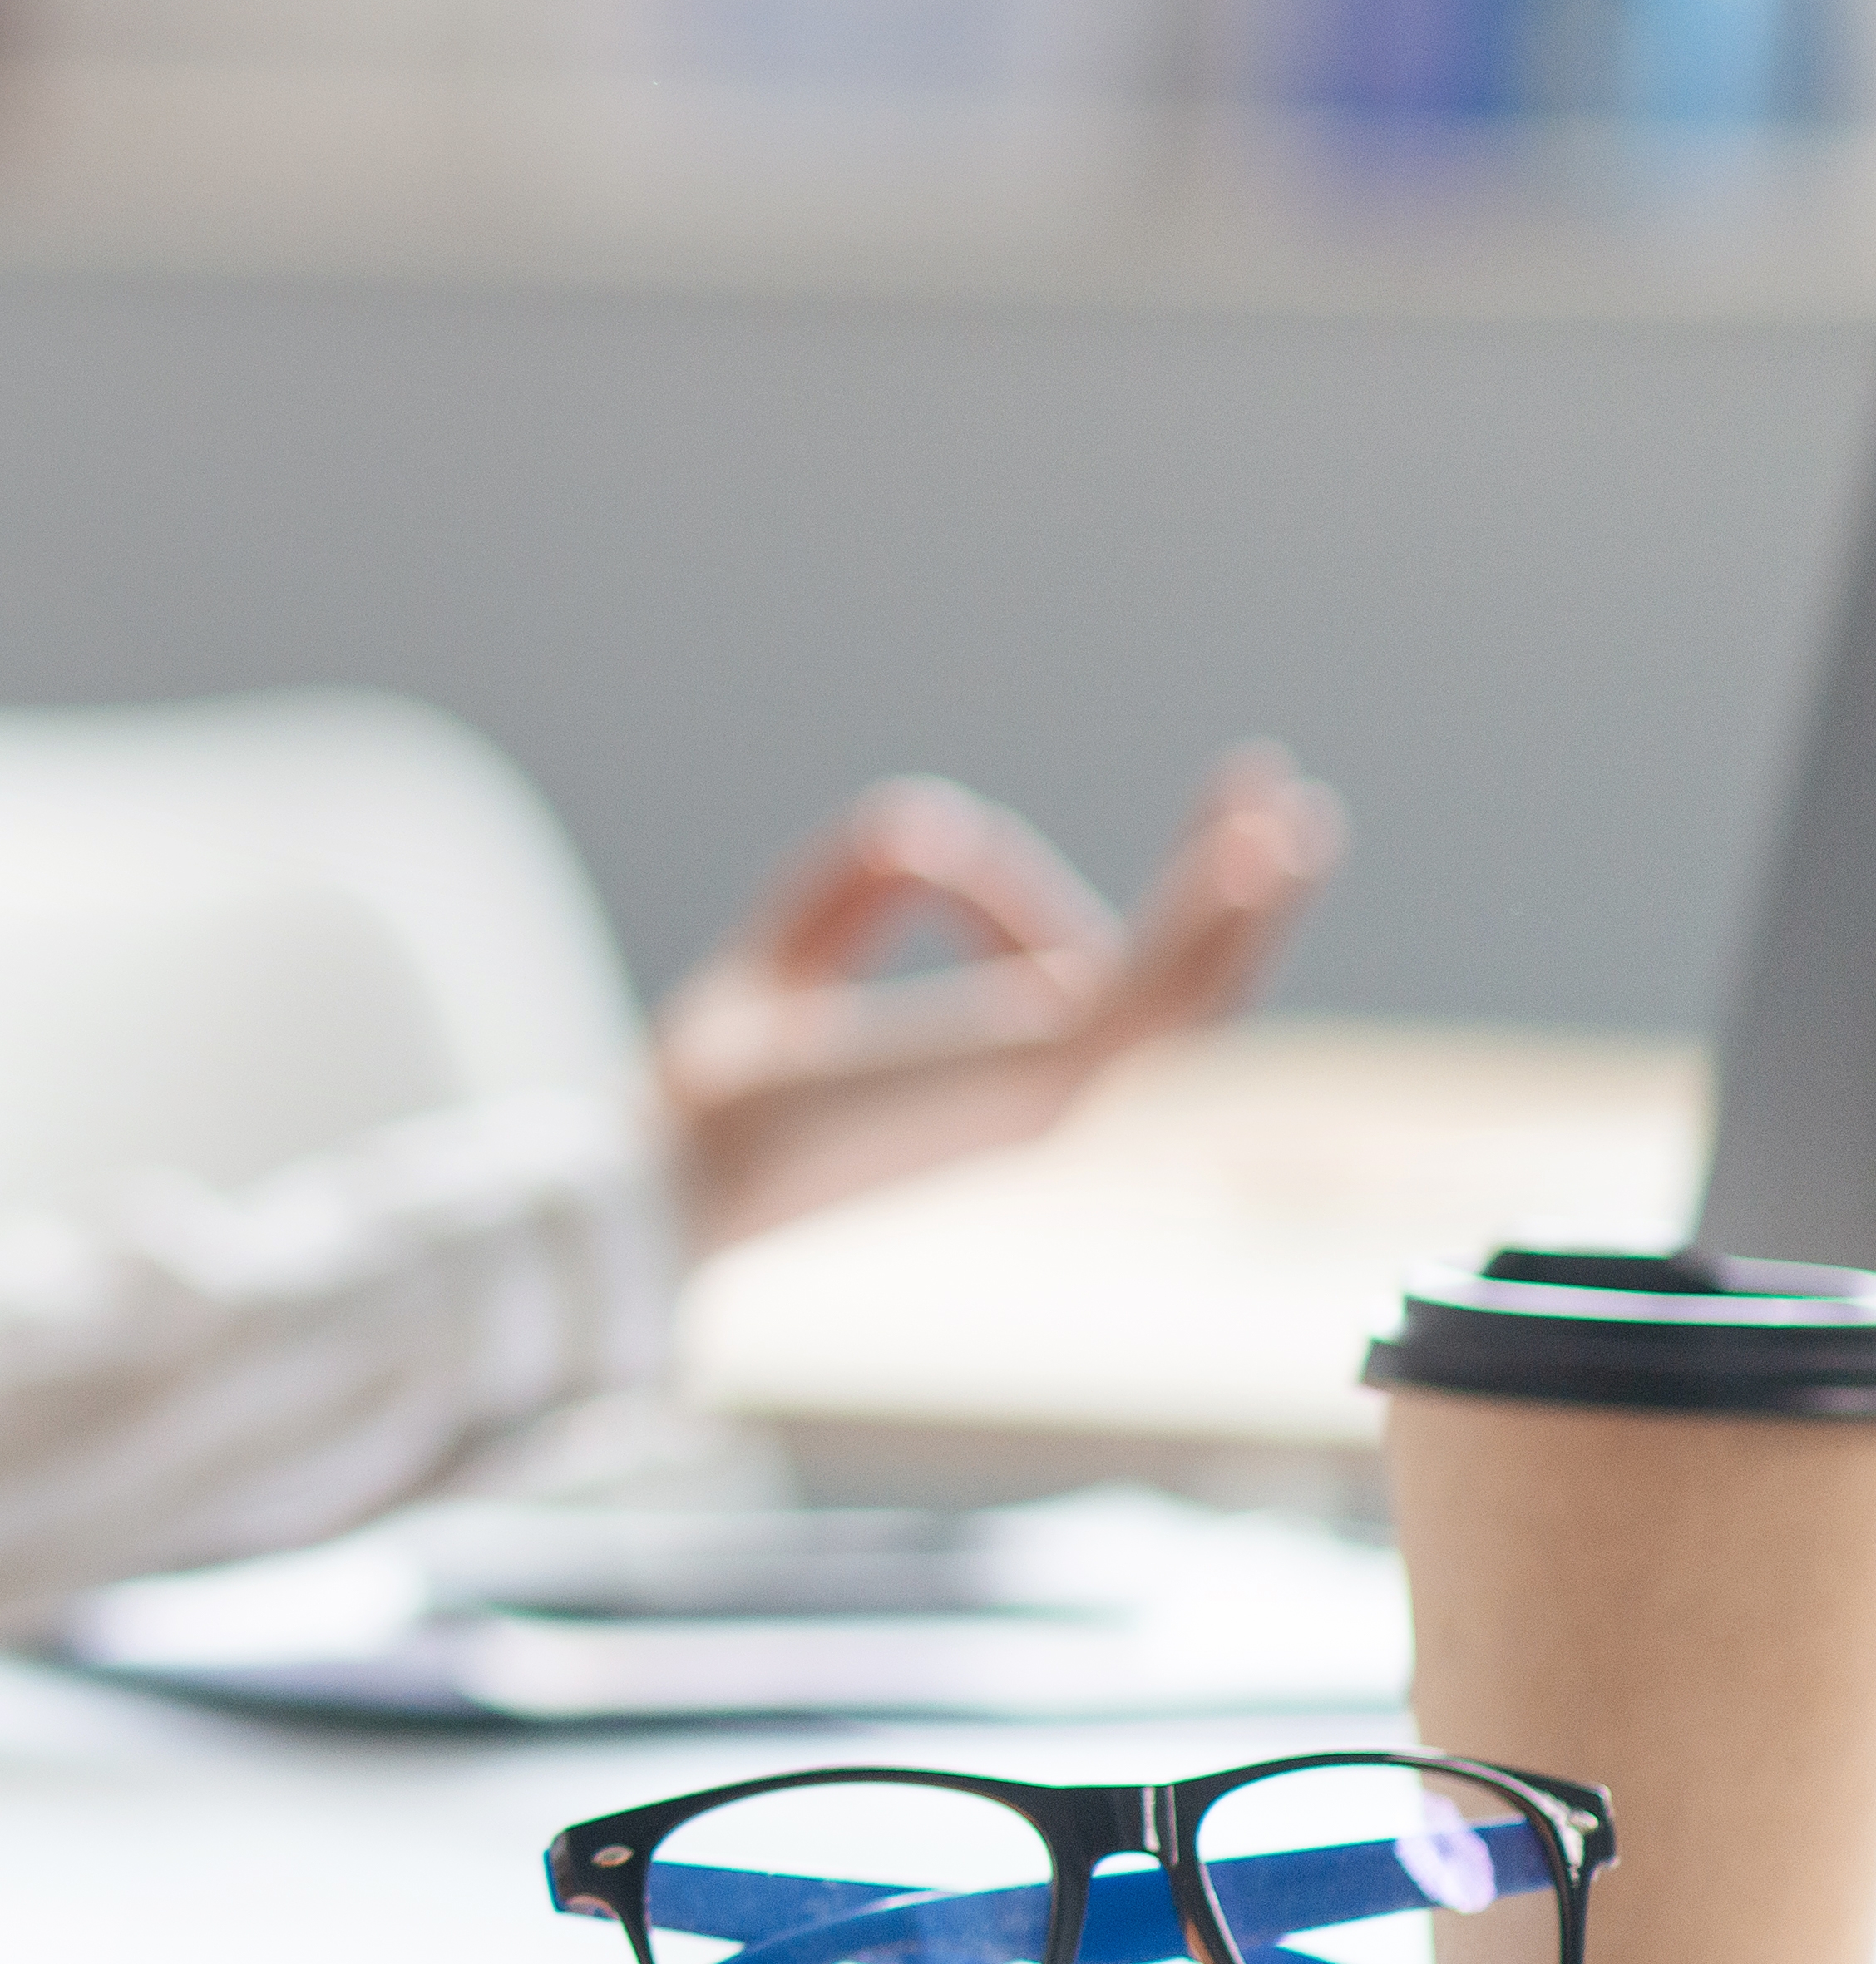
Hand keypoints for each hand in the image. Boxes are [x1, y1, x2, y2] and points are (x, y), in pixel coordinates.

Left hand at [657, 746, 1342, 1256]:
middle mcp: (1038, 1093)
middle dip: (1227, 898)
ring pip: (1192, 986)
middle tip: (1275, 799)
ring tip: (1293, 813)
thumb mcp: (778, 966)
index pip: (1067, 980)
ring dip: (1246, 898)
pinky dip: (1212, 916)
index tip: (935, 837)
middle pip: (1175, 990)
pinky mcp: (1044, 1069)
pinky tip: (1254, 854)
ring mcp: (1051, 1086)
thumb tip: (928, 821)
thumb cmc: (706, 1103)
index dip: (1020, 892)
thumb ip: (848, 895)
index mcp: (986, 1081)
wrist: (670, 1163)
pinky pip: (1159, 985)